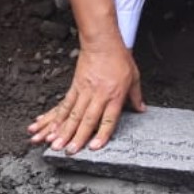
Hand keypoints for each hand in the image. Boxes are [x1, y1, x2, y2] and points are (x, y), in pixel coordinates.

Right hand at [28, 45, 144, 153]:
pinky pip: (65, 105)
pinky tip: (52, 128)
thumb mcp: (134, 77)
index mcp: (115, 95)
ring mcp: (84, 91)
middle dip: (77, 138)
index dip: (101, 134)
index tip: (94, 147)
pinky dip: (57, 118)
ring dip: (64, 131)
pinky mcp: (75, 86)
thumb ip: (136, 96)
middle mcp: (98, 96)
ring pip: (73, 115)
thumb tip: (142, 109)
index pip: (108, 119)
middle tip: (70, 151)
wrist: (101, 41)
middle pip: (87, 120)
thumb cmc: (119, 58)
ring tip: (55, 145)